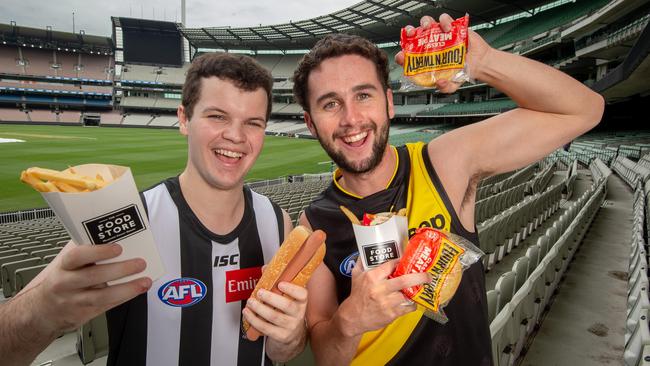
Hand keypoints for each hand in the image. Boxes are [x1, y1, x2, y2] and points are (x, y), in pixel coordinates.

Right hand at [30, 242, 150, 334]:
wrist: (44, 310)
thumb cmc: (62, 279)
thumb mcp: (67, 263)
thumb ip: (86, 249)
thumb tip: (112, 234)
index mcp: (64, 266)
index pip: (77, 256)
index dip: (98, 251)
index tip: (117, 247)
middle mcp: (67, 284)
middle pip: (94, 276)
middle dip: (120, 269)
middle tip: (139, 262)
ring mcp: (76, 300)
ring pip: (103, 296)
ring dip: (127, 288)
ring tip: (144, 280)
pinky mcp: (85, 313)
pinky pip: (107, 305)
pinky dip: (125, 297)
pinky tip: (137, 290)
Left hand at [242, 282, 307, 344]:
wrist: (292, 335)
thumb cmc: (287, 312)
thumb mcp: (287, 298)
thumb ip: (276, 282)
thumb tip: (265, 269)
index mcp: (301, 302)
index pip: (302, 294)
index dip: (292, 289)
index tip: (281, 283)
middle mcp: (298, 314)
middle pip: (287, 305)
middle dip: (271, 298)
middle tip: (260, 292)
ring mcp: (290, 326)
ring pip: (274, 317)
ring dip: (259, 308)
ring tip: (251, 302)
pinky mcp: (281, 336)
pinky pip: (266, 328)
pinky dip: (254, 320)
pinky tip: (248, 313)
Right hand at [338, 258, 430, 336]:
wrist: (353, 318)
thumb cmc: (356, 295)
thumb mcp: (356, 275)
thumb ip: (362, 262)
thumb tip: (366, 250)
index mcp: (372, 277)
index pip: (391, 265)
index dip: (401, 261)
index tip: (408, 260)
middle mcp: (380, 289)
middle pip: (404, 280)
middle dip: (419, 277)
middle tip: (428, 275)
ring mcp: (387, 303)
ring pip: (408, 295)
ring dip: (415, 292)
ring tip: (421, 288)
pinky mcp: (391, 314)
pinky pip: (407, 307)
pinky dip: (412, 304)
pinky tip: (411, 301)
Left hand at [395, 13, 491, 92]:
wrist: (480, 63)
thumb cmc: (463, 72)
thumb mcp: (453, 85)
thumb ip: (445, 88)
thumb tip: (439, 84)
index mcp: (425, 58)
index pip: (408, 56)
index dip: (402, 56)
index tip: (402, 56)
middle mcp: (430, 45)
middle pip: (414, 35)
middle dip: (409, 33)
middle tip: (411, 35)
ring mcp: (439, 35)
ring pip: (426, 23)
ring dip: (424, 24)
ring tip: (428, 29)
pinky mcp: (451, 27)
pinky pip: (444, 19)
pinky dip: (444, 21)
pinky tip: (447, 29)